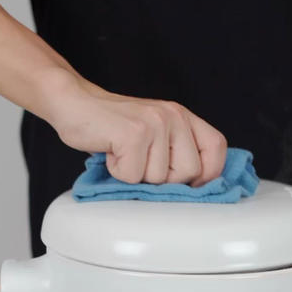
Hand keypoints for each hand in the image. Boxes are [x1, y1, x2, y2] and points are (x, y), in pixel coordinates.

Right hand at [42, 74, 227, 185]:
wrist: (74, 103)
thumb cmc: (111, 126)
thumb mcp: (153, 132)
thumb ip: (175, 150)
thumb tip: (195, 188)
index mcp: (182, 116)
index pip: (216, 148)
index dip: (207, 173)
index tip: (188, 183)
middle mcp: (173, 116)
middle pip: (189, 173)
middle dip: (162, 179)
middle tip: (140, 161)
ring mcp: (155, 123)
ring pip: (159, 179)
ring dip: (135, 175)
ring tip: (122, 153)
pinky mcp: (133, 133)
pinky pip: (133, 176)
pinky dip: (117, 172)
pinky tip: (111, 152)